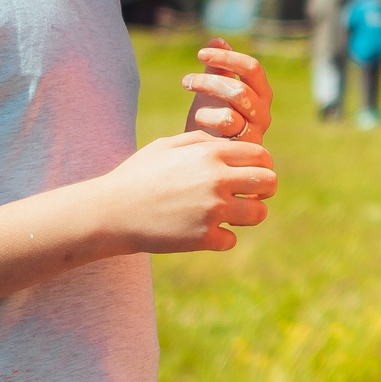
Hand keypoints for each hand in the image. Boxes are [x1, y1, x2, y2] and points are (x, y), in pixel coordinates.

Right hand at [93, 131, 275, 253]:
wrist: (111, 212)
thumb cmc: (138, 175)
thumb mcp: (168, 146)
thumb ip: (203, 142)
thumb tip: (231, 145)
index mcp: (211, 154)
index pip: (262, 156)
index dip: (262, 165)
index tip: (253, 173)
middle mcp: (217, 181)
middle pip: (269, 183)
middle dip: (264, 189)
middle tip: (251, 195)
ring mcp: (212, 211)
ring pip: (258, 214)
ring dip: (248, 215)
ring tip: (231, 214)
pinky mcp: (203, 238)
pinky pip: (231, 240)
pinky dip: (221, 238)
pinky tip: (204, 232)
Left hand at [184, 39, 272, 139]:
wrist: (205, 158)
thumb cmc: (211, 122)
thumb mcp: (214, 91)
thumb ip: (218, 68)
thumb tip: (217, 40)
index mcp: (260, 93)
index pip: (251, 69)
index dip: (227, 58)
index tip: (200, 55)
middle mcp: (263, 111)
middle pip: (241, 87)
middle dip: (210, 81)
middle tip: (186, 81)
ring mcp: (256, 129)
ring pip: (236, 102)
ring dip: (207, 92)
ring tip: (188, 94)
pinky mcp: (245, 145)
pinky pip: (227, 121)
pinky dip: (207, 115)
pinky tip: (195, 120)